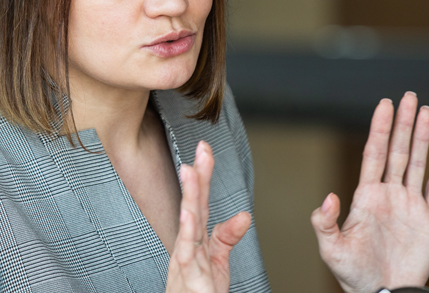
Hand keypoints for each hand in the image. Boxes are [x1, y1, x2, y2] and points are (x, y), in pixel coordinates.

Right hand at [166, 141, 251, 292]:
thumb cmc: (198, 292)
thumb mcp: (217, 262)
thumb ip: (226, 237)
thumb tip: (243, 215)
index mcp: (194, 240)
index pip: (200, 202)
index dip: (203, 176)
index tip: (205, 150)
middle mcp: (186, 246)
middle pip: (193, 205)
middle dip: (197, 176)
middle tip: (201, 149)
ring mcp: (185, 260)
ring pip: (187, 223)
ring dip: (188, 196)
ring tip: (190, 170)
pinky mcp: (188, 277)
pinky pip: (186, 253)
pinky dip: (187, 232)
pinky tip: (188, 213)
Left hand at [311, 92, 428, 292]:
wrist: (383, 292)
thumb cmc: (353, 273)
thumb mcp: (331, 248)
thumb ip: (325, 222)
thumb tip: (329, 196)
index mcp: (366, 196)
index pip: (374, 153)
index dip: (379, 128)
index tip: (384, 104)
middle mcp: (389, 194)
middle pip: (397, 150)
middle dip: (402, 123)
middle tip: (409, 96)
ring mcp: (410, 204)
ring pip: (417, 162)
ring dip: (422, 137)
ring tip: (425, 110)